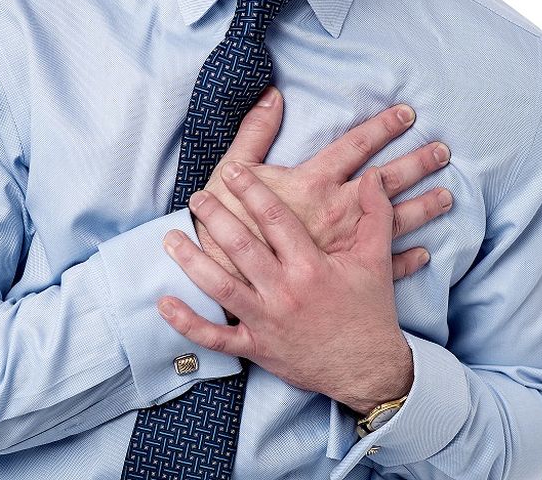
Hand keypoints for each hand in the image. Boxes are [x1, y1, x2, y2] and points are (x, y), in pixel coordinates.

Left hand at [160, 163, 414, 412]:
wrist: (369, 370)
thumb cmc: (371, 312)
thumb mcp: (376, 259)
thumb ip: (375, 214)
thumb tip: (374, 176)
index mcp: (311, 267)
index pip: (275, 220)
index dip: (252, 191)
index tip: (233, 170)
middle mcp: (285, 291)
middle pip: (241, 247)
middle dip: (215, 217)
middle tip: (198, 195)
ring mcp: (267, 322)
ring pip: (220, 288)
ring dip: (192, 261)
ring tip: (171, 237)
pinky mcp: (257, 348)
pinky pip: (216, 337)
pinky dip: (188, 322)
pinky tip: (165, 303)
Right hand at [196, 86, 451, 286]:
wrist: (221, 282)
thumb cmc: (225, 226)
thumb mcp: (232, 172)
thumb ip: (254, 132)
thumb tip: (272, 95)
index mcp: (313, 183)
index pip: (357, 146)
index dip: (383, 127)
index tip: (408, 114)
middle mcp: (336, 212)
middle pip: (387, 181)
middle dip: (417, 163)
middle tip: (443, 151)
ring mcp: (344, 246)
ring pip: (395, 223)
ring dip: (423, 209)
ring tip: (447, 197)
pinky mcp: (342, 275)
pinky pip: (383, 266)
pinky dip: (407, 260)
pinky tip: (425, 254)